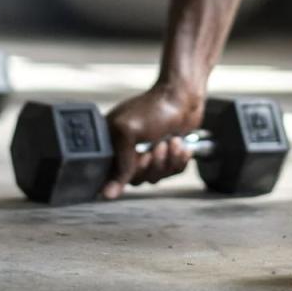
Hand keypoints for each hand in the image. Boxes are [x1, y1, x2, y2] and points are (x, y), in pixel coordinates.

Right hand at [102, 85, 205, 199]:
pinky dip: (178, 161)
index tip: (140, 157)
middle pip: (135, 179)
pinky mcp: (166, 156)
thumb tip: (108, 192)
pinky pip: (170, 173)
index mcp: (111, 142)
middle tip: (158, 146)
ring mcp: (147, 153)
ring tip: (171, 141)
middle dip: (152, 164)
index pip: (111, 175)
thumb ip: (120, 164)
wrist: (183, 97)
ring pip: (154, 178)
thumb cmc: (155, 107)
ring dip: (167, 161)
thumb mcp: (128, 132)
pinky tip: (180, 145)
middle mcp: (127, 150)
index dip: (128, 171)